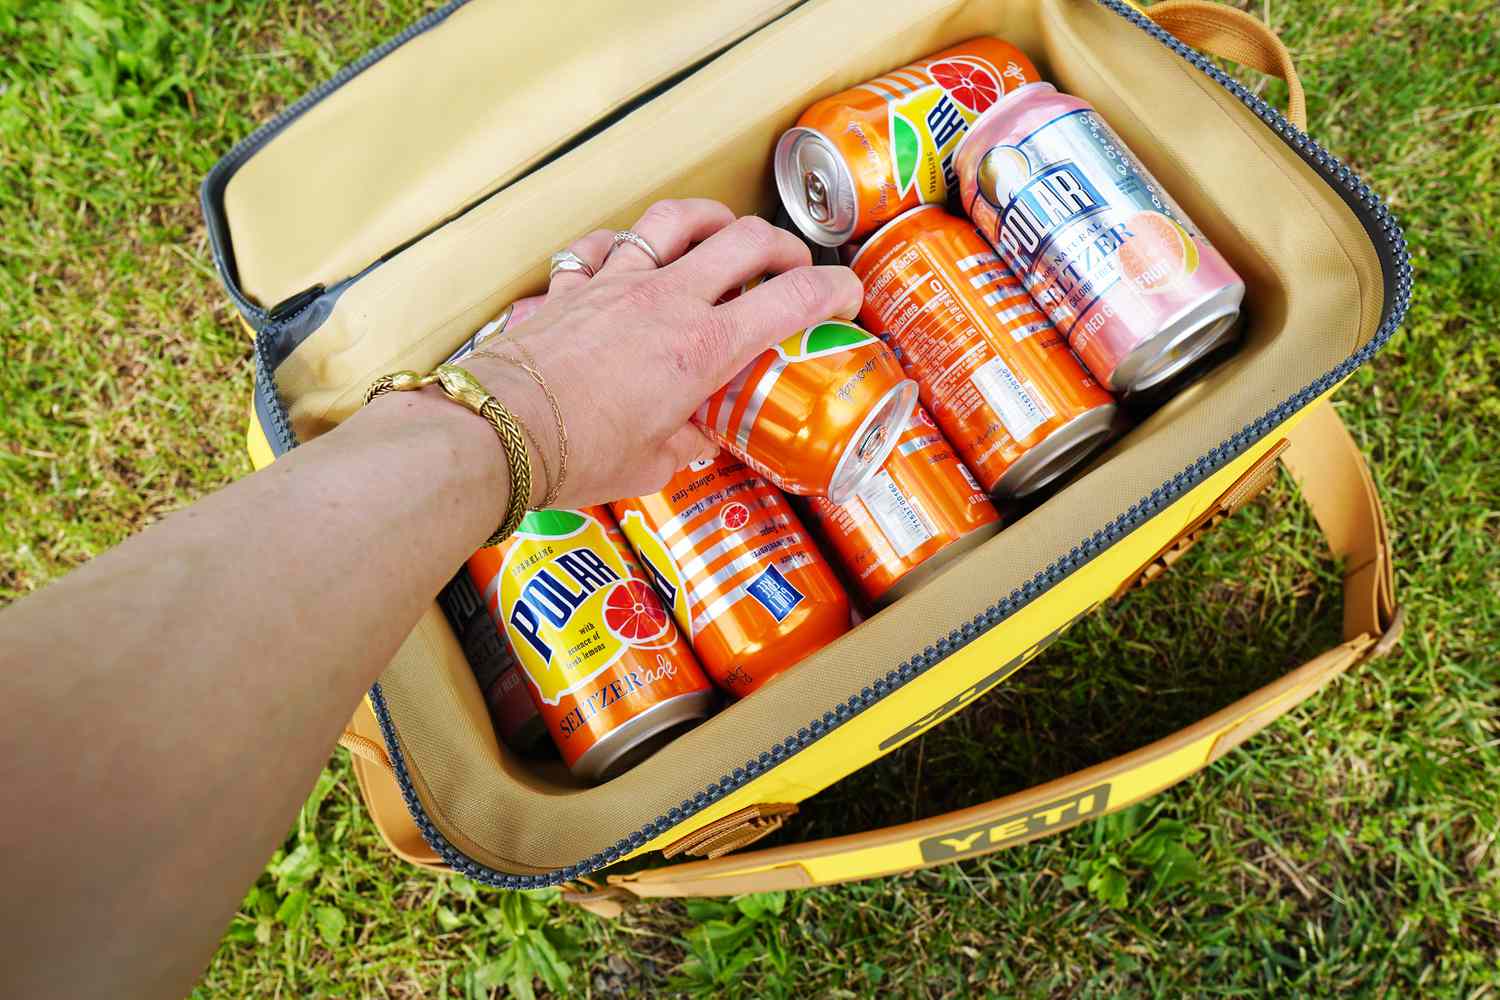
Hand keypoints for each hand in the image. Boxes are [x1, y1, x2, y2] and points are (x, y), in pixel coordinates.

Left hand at [461, 198, 864, 506]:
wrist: (498, 433)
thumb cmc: (576, 456)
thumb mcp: (651, 465)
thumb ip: (684, 442)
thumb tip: (695, 437)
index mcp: (703, 348)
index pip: (791, 300)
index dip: (832, 290)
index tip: (845, 295)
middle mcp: (667, 301)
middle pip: (744, 240)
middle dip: (781, 245)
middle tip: (791, 265)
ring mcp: (616, 283)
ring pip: (675, 220)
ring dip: (709, 219)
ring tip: (721, 231)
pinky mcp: (571, 285)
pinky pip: (602, 244)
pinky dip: (623, 243)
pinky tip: (627, 254)